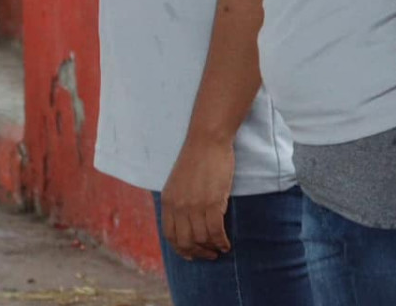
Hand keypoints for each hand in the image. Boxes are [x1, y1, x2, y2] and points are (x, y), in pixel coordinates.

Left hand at [159, 137, 234, 261]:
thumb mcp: (178, 182)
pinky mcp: (212, 202)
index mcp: (168, 202)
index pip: (170, 235)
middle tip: (209, 255)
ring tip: (220, 249)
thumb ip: (178, 201)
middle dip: (197, 253)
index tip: (191, 254)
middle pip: (185, 241)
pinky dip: (221, 241)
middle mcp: (178, 207)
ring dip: (212, 248)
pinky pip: (216, 230)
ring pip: (202, 238)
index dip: (181, 249)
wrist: (208, 140)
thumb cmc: (197, 158)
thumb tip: (185, 220)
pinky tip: (226, 243)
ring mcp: (195, 205)